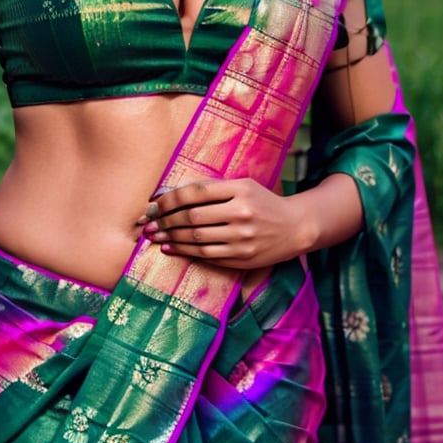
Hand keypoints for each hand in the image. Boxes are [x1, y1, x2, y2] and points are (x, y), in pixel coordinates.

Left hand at [138, 177, 310, 269]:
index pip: (195, 192)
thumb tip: (171, 194)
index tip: (154, 204)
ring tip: (153, 236)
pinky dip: (184, 251)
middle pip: (192, 217)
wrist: (295, 227)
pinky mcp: (242, 257)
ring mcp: (242, 237)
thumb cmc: (263, 202)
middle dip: (165, 220)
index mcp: (240, 189)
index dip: (170, 199)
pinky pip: (206, 255)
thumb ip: (212, 188)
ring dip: (170, 237)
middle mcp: (241, 213)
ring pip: (196, 238)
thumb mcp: (243, 185)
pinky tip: (170, 248)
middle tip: (147, 223)